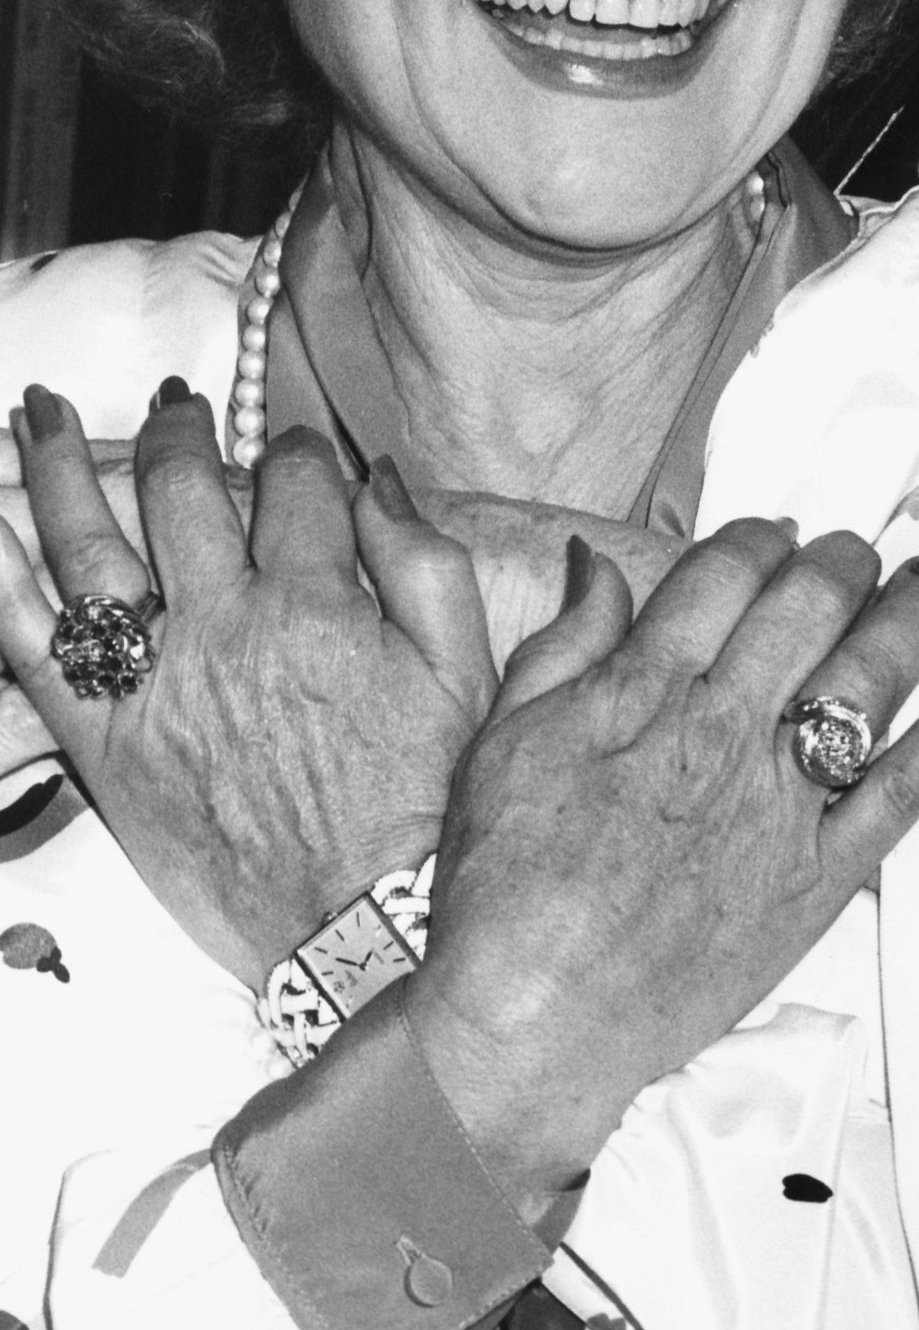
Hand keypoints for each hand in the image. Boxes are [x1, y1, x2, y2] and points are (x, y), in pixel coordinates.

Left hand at [0, 385, 497, 986]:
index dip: (297, 450)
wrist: (358, 924)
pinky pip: (30, 645)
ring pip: (88, 543)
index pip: (295, 479)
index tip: (297, 453)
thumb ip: (424, 559)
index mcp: (318, 602)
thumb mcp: (462, 668)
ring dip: (58, 465)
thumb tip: (378, 475)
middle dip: (178, 430)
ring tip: (37, 413)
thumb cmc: (419, 799)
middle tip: (173, 405)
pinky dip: (2, 578)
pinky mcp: (103, 743)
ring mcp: (154, 683)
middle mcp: (225, 626)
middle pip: (182, 488)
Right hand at [404, 521, 918, 1217]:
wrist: (530, 1027)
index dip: (761, 537)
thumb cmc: (503, 893)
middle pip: (809, 603)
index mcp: (643, 691)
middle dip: (841, 559)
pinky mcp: (822, 876)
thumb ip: (565, 643)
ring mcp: (781, 804)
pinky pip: (910, 785)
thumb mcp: (503, 742)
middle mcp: (722, 731)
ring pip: (870, 673)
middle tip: (854, 553)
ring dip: (912, 607)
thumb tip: (602, 563)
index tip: (776, 536)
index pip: (726, 571)